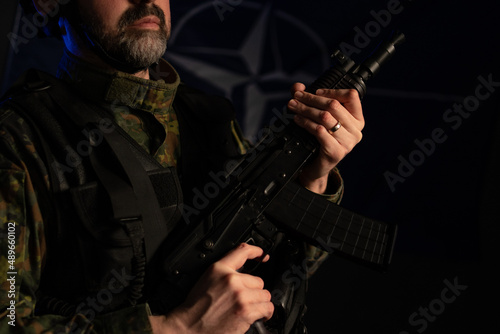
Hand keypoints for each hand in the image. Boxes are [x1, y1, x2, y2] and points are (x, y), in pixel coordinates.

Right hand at [152, 243, 272, 333]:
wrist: (189, 328)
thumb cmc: (196, 308)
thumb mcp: (207, 280)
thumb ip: (224, 273)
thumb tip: (242, 274)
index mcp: (219, 269)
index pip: (243, 251)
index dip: (256, 252)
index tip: (262, 255)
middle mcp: (231, 280)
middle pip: (259, 281)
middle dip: (253, 292)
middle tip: (242, 301)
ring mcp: (240, 295)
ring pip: (264, 295)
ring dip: (259, 303)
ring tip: (247, 309)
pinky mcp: (246, 311)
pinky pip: (267, 308)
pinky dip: (265, 313)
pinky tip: (257, 315)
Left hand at [287, 82, 364, 192]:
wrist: (317, 166)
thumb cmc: (320, 139)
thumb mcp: (318, 117)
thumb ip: (309, 100)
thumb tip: (297, 86)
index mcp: (357, 119)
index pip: (351, 96)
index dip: (332, 91)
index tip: (316, 92)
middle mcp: (356, 130)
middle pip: (334, 105)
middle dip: (311, 99)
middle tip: (295, 97)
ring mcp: (348, 142)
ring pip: (325, 117)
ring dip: (306, 110)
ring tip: (293, 107)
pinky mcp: (336, 152)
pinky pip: (319, 131)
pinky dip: (306, 123)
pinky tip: (297, 120)